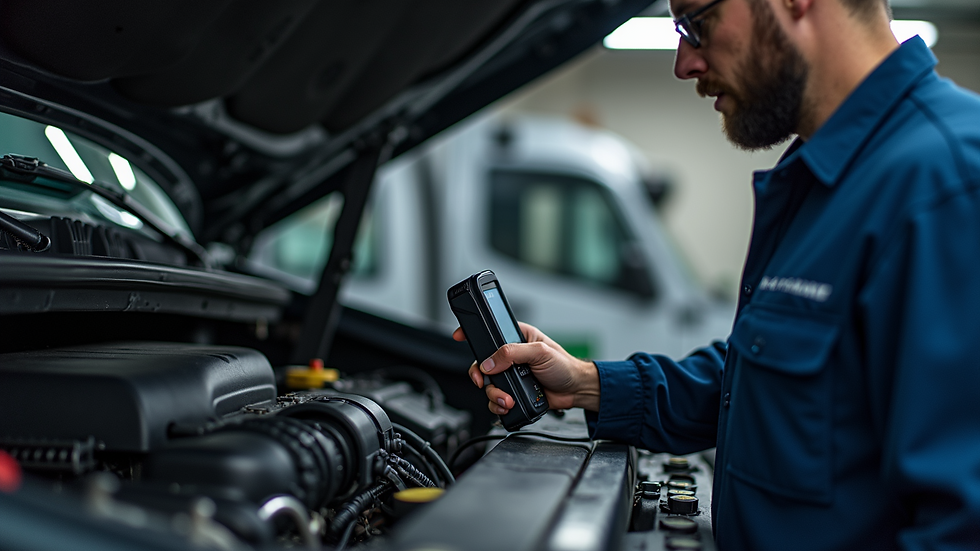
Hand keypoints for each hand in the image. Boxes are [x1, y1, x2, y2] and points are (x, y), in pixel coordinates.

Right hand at [453, 322, 599, 415]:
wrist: (576, 390)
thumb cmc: (564, 365)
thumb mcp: (540, 352)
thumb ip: (512, 353)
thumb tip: (490, 362)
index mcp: (516, 338)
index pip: (489, 333)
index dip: (472, 334)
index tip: (459, 336)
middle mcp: (510, 356)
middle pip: (482, 364)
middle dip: (480, 376)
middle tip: (484, 381)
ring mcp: (511, 375)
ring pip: (488, 385)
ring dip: (493, 395)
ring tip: (507, 399)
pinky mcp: (513, 392)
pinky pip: (496, 400)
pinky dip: (499, 405)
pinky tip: (509, 405)